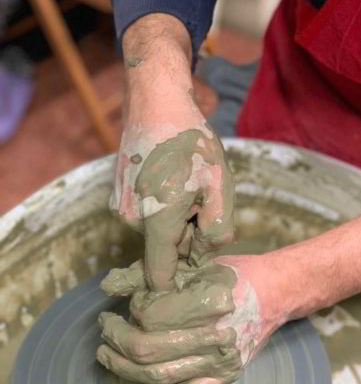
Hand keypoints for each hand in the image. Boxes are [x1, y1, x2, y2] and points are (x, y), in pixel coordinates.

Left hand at [97, 256, 284, 383]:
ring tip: (105, 356)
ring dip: (123, 368)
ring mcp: (219, 362)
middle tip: (104, 327)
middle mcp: (213, 337)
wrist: (274, 293)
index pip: (150, 316)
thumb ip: (159, 274)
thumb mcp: (199, 263)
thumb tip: (112, 286)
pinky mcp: (223, 378)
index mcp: (206, 303)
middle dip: (116, 340)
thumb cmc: (234, 275)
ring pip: (158, 375)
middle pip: (148, 348)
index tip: (127, 304)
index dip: (131, 311)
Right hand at [110, 14, 234, 291]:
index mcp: (157, 222)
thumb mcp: (219, 184)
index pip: (160, 276)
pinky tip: (171, 179)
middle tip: (200, 199)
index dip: (179, 280)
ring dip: (177, 218)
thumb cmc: (191, 142)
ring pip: (157, 231)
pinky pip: (147, 214)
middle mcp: (132, 220)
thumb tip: (206, 252)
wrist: (156, 103)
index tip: (196, 269)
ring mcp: (122, 207)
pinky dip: (163, 207)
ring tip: (186, 184)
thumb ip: (217, 228)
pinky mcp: (119, 195)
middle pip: (166, 249)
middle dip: (188, 235)